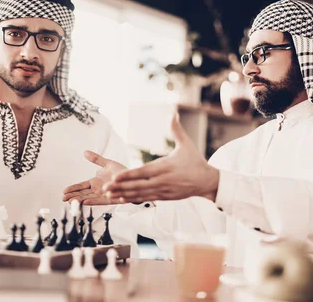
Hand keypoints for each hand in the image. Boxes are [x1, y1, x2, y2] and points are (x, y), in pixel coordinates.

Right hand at [62, 150, 127, 204]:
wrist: (135, 178)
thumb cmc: (122, 173)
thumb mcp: (108, 163)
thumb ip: (96, 159)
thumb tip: (85, 152)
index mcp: (95, 182)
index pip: (81, 186)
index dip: (73, 188)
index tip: (64, 191)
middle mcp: (98, 189)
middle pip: (82, 193)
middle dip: (73, 196)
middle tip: (63, 198)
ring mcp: (104, 194)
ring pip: (89, 198)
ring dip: (80, 199)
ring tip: (71, 201)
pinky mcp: (111, 198)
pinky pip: (101, 200)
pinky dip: (93, 201)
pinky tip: (85, 202)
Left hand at [103, 113, 219, 202]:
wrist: (207, 181)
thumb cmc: (195, 161)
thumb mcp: (186, 144)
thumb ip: (176, 130)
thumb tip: (173, 112)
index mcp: (166, 167)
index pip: (144, 172)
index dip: (129, 175)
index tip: (116, 176)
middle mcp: (163, 180)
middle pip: (139, 185)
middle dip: (121, 187)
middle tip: (105, 188)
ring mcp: (163, 190)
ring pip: (140, 194)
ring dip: (124, 194)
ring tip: (109, 195)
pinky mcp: (164, 197)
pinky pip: (146, 199)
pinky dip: (133, 199)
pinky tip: (122, 199)